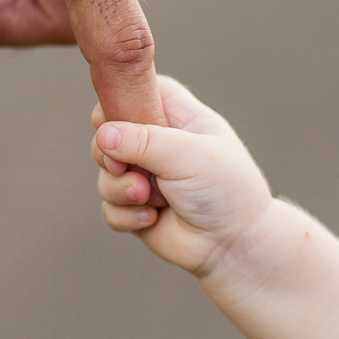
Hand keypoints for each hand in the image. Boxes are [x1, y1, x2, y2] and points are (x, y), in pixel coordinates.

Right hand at [91, 75, 272, 274]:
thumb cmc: (226, 191)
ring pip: (105, 174)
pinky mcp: (137, 208)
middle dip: (110, 155)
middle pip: (111, 132)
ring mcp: (146, 177)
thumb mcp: (189, 155)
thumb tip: (103, 134)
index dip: (120, 100)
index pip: (141, 91)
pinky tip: (152, 219)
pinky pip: (109, 207)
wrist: (235, 247)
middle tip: (126, 168)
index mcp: (180, 119)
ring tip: (150, 199)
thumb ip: (144, 141)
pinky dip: (125, 215)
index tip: (108, 118)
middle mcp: (160, 145)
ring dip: (120, 189)